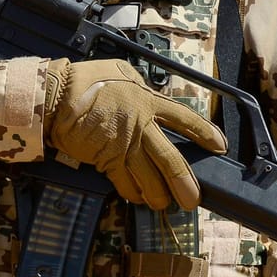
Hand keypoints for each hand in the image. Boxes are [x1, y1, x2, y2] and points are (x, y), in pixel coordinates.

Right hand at [43, 59, 226, 209]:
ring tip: (164, 204)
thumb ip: (138, 87)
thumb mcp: (119, 72)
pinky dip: (132, 192)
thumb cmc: (85, 79)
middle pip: (171, 159)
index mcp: (147, 100)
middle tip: (193, 199)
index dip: (204, 133)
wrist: (57, 95)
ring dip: (158, 194)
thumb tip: (147, 95)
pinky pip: (123, 182)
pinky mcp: (105, 158)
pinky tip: (138, 198)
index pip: (185, 119)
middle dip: (184, 182)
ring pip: (149, 177)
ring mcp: (124, 144)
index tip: (219, 145)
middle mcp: (141, 125)